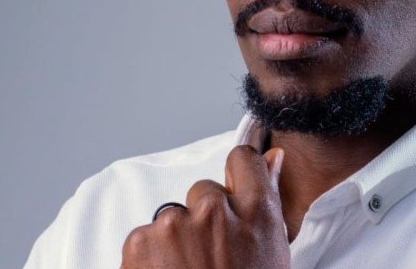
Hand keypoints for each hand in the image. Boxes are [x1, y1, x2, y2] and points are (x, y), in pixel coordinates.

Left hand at [120, 146, 288, 268]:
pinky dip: (150, 258)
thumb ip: (268, 201)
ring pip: (174, 215)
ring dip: (176, 239)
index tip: (233, 193)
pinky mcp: (142, 241)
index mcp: (257, 213)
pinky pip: (146, 235)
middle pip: (205, 191)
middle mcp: (216, 211)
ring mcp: (177, 224)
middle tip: (209, 259)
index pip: (244, 160)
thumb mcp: (270, 252)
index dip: (238, 176)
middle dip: (204, 218)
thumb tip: (274, 156)